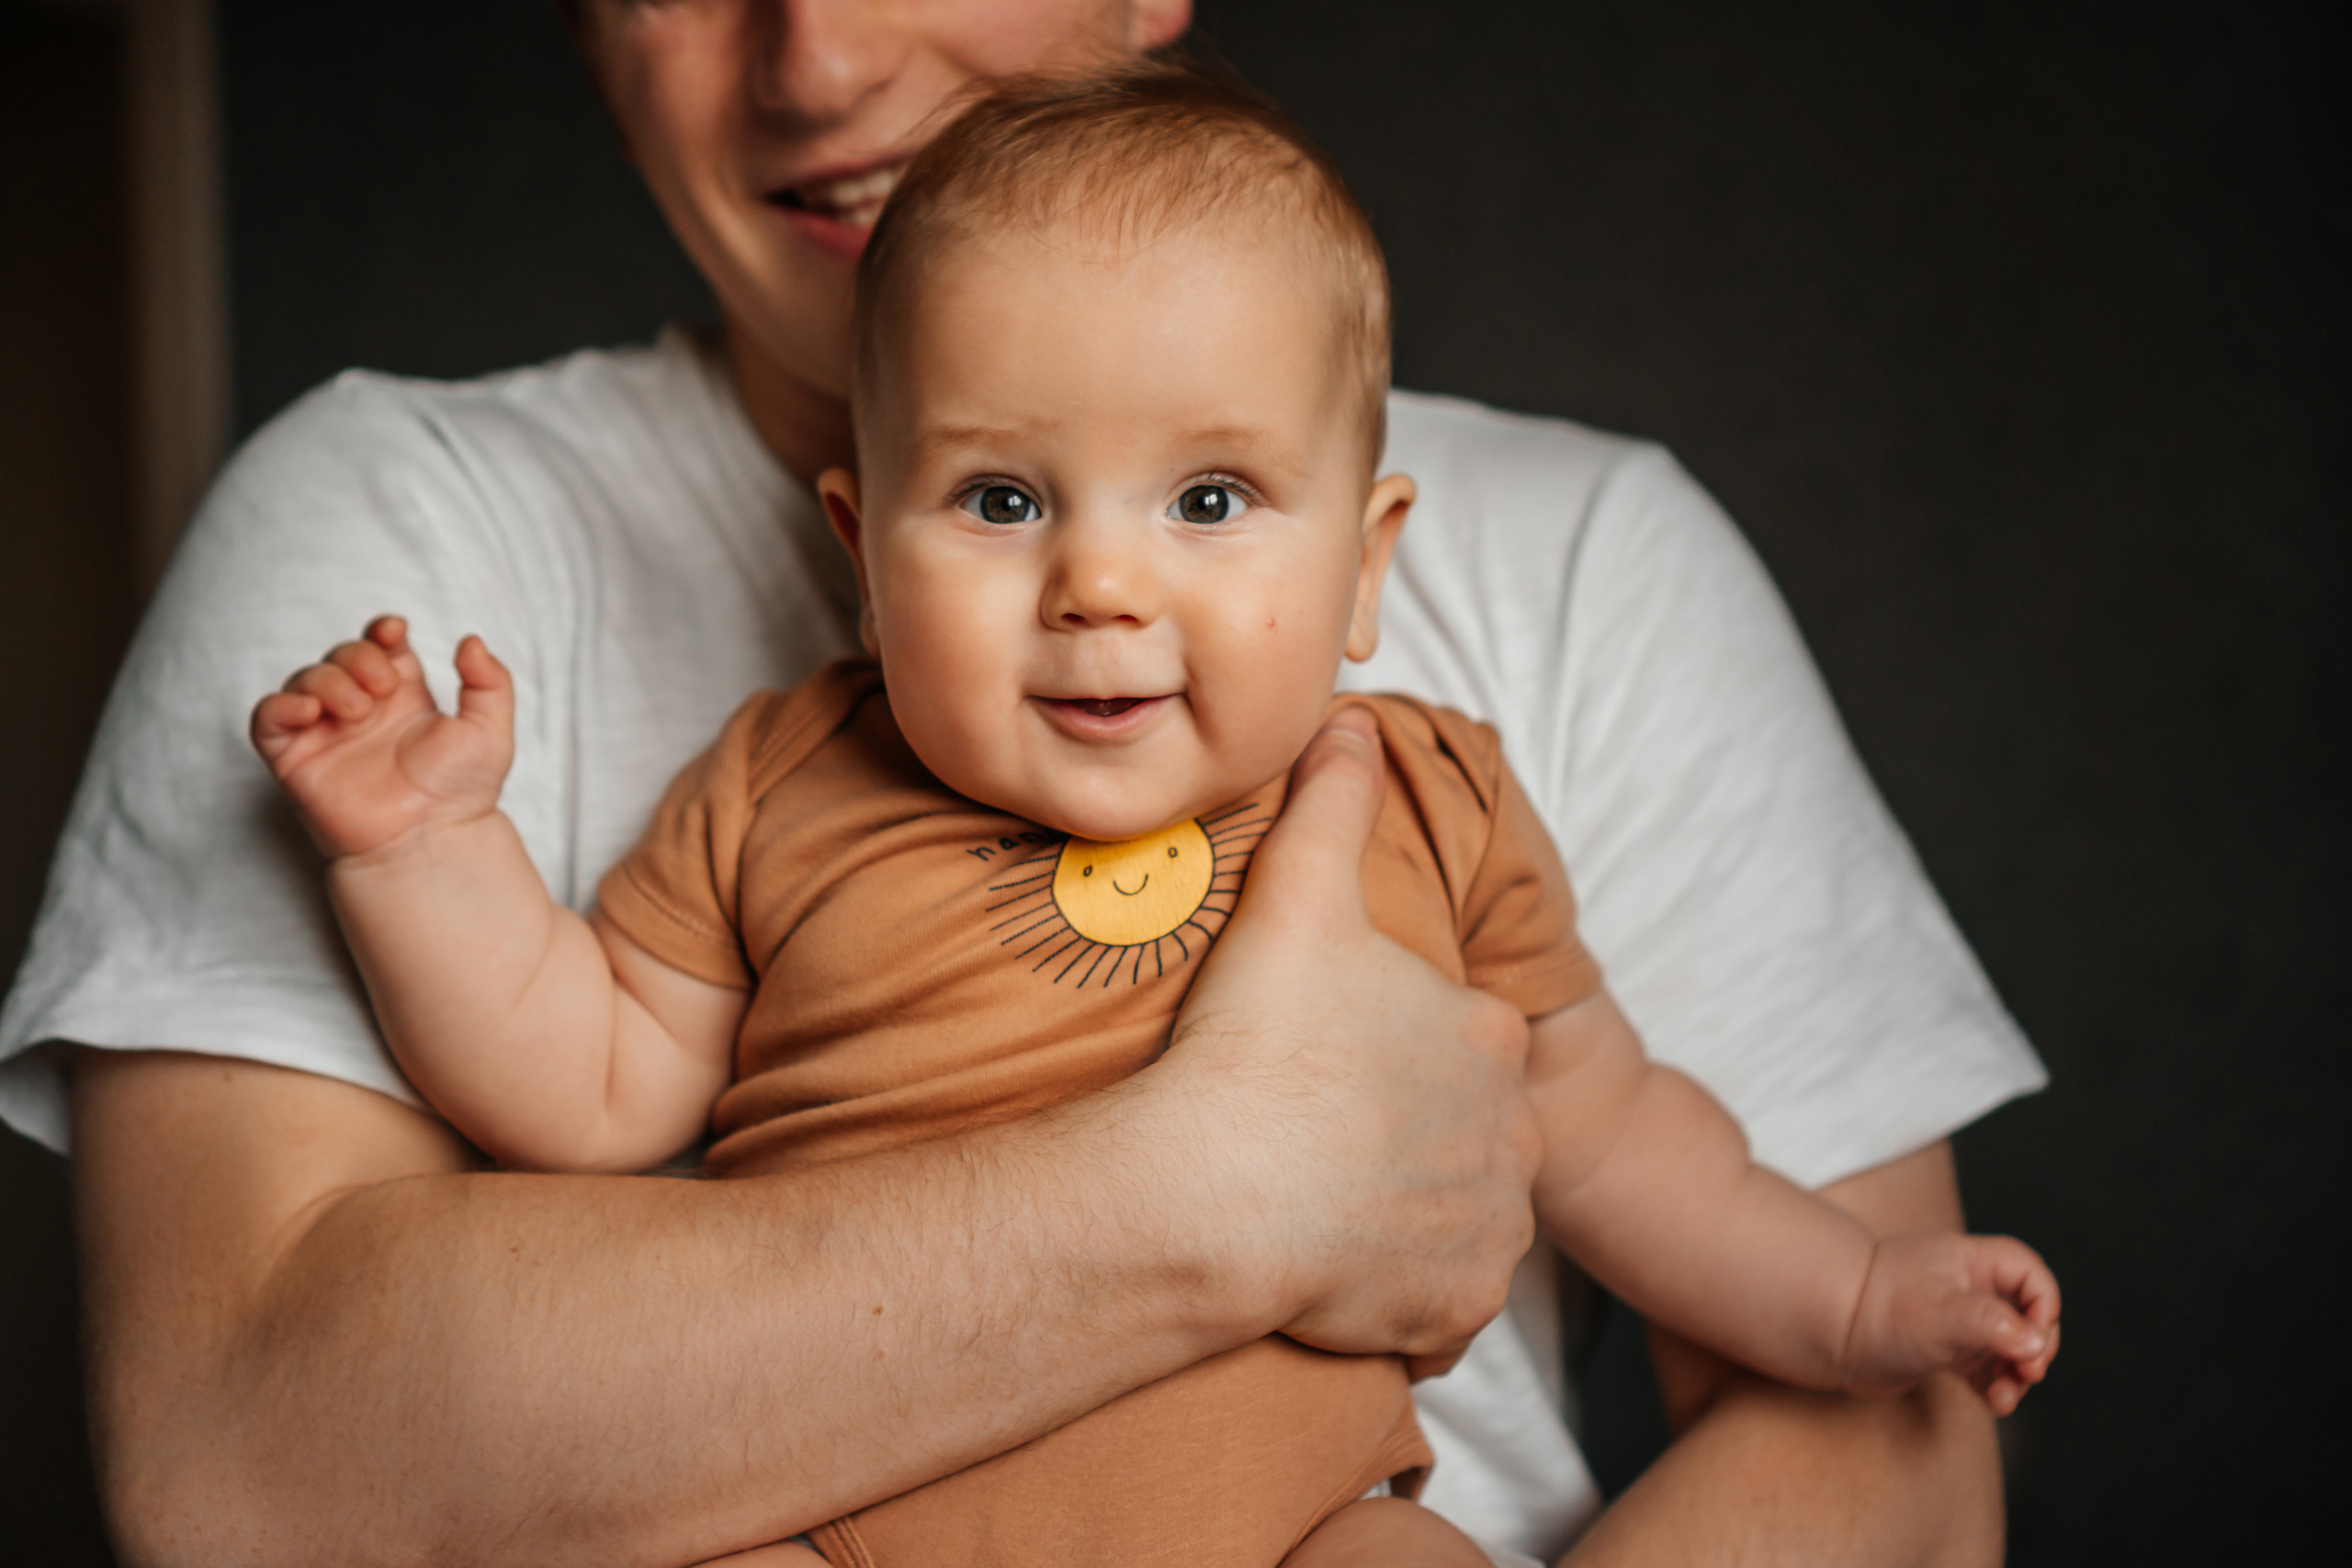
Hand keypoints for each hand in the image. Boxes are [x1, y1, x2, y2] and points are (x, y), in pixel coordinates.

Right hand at [249, 615, 514, 859]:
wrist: (429, 839)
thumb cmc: (460, 793)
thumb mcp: (490, 732)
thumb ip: (490, 682)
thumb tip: (471, 640)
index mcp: (404, 696)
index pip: (381, 645)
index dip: (381, 630)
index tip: (394, 631)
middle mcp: (363, 710)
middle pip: (342, 655)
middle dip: (357, 656)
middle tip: (382, 687)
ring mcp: (327, 732)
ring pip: (305, 679)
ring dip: (327, 680)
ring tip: (358, 709)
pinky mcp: (295, 759)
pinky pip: (267, 718)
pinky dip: (280, 705)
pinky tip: (310, 711)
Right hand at [1163, 708, 1541, 1377]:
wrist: (1216, 1189)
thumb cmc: (1256, 1041)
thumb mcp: (1297, 892)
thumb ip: (1333, 799)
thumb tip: (1351, 716)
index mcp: (1488, 1035)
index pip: (1457, 1038)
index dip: (1388, 1045)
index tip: (1322, 1058)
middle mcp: (1514, 1135)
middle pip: (1465, 1127)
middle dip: (1409, 1131)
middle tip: (1314, 1131)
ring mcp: (1488, 1232)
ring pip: (1459, 1215)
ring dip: (1409, 1213)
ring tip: (1319, 1202)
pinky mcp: (1455, 1313)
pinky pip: (1437, 1305)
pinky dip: (1398, 1293)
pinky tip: (1333, 1270)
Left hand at [1841, 1230, 2060, 1412]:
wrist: (1825, 1336)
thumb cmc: (1877, 1311)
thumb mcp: (1939, 1314)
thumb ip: (1991, 1324)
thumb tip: (2035, 1343)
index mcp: (1968, 1262)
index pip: (2028, 1273)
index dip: (2043, 1304)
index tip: (2034, 1338)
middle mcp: (1964, 1288)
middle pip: (2026, 1313)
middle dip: (2035, 1346)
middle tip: (2028, 1373)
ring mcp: (1954, 1321)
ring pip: (2007, 1346)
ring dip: (2017, 1374)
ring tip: (2006, 1397)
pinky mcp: (1942, 1351)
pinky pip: (1985, 1368)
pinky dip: (1996, 1386)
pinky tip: (1995, 1404)